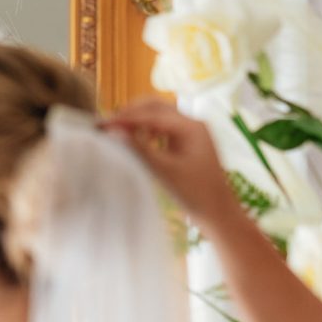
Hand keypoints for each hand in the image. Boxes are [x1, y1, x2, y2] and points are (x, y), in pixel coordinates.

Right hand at [103, 98, 240, 232]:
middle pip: (155, 108)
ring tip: (116, 131)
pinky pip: (164, 129)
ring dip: (137, 120)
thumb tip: (115, 132)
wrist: (220, 214)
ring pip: (159, 116)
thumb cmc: (197, 196)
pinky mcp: (189, 143)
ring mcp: (192, 132)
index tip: (102, 125)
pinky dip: (147, 130)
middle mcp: (193, 124)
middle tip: (106, 125)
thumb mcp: (165, 172)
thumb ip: (140, 150)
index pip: (151, 115)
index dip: (124, 119)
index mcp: (191, 127)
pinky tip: (135, 140)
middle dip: (130, 114)